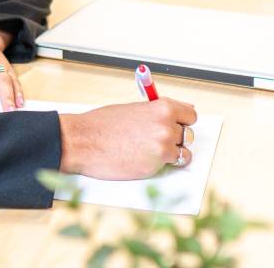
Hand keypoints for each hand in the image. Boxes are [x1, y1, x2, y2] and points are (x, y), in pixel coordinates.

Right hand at [58, 98, 196, 179]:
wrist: (83, 141)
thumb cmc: (102, 124)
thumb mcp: (134, 109)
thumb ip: (157, 111)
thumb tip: (176, 113)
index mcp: (162, 108)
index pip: (191, 115)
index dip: (183, 120)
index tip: (178, 124)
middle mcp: (166, 126)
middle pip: (189, 134)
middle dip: (177, 137)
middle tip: (160, 139)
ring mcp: (162, 148)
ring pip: (184, 153)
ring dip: (173, 152)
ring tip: (153, 151)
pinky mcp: (155, 166)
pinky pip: (171, 166)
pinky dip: (164, 164)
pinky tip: (148, 159)